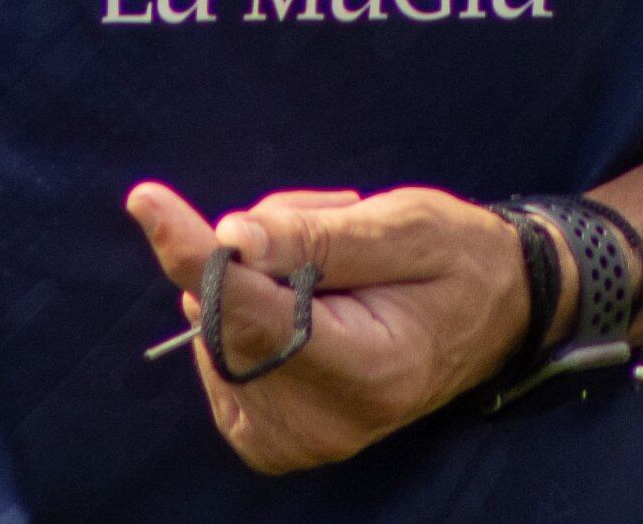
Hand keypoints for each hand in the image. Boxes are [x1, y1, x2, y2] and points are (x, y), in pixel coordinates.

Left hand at [123, 180, 542, 474]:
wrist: (495, 312)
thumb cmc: (458, 258)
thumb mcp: (407, 225)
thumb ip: (319, 235)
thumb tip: (232, 237)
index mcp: (370, 370)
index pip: (255, 315)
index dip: (196, 255)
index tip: (147, 201)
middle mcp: (327, 422)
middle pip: (229, 318)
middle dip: (254, 250)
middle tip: (327, 218)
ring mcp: (299, 441)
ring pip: (217, 333)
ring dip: (253, 278)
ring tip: (329, 257)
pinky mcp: (276, 440)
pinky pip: (221, 360)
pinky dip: (243, 316)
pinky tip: (296, 294)